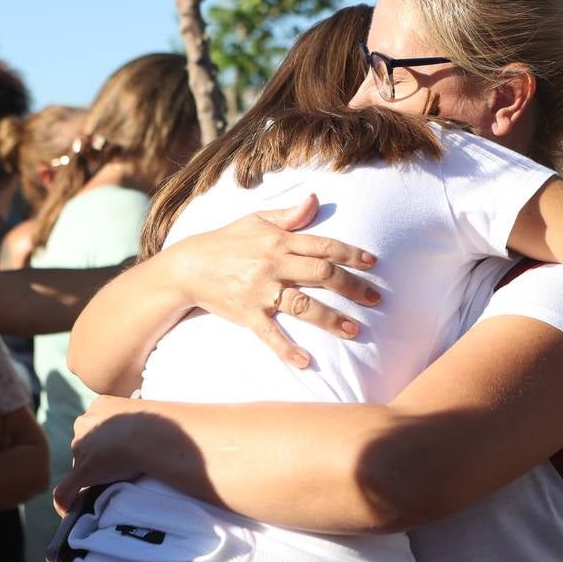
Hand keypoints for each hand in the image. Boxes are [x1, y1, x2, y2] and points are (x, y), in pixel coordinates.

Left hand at [54, 396, 151, 513]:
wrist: (151, 434)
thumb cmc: (156, 422)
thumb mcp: (145, 411)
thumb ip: (137, 419)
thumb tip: (145, 430)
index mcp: (100, 406)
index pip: (97, 426)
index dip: (108, 438)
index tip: (123, 445)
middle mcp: (85, 424)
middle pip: (86, 444)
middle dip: (98, 455)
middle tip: (121, 463)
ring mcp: (81, 449)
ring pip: (80, 464)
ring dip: (91, 473)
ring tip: (112, 481)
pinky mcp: (82, 472)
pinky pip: (66, 490)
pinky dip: (65, 500)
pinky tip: (69, 509)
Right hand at [163, 194, 380, 368]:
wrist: (187, 266)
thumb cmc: (226, 241)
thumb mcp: (256, 220)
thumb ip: (289, 214)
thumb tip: (315, 199)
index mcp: (279, 241)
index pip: (323, 246)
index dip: (351, 254)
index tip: (373, 263)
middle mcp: (274, 265)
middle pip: (322, 275)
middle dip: (352, 287)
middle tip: (375, 299)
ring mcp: (261, 292)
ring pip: (303, 306)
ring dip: (331, 319)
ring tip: (354, 330)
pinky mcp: (247, 315)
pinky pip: (270, 335)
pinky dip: (287, 350)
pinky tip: (306, 362)